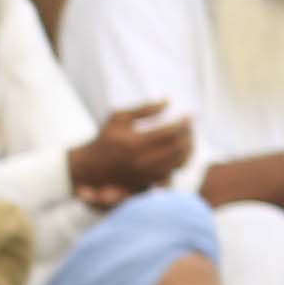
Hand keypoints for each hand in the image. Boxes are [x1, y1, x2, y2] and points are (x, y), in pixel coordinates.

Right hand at [71, 101, 195, 205]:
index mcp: (134, 142)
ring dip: (189, 149)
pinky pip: (174, 172)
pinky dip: (182, 161)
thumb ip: (144, 109)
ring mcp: (147, 175)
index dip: (183, 124)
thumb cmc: (106, 138)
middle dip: (189, 135)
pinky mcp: (150, 183)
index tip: (190, 116)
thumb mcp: (119, 117)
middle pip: (177, 149)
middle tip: (191, 126)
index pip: (169, 133)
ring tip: (190, 136)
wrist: (91, 167)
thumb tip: (168, 101)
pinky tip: (183, 150)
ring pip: (179, 163)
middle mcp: (142, 161)